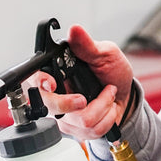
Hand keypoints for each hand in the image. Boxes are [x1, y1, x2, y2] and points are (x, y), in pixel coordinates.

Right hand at [30, 25, 134, 140]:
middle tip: (85, 97)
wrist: (124, 95)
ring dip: (102, 107)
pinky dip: (106, 118)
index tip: (51, 84)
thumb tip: (74, 30)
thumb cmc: (112, 72)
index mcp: (56, 73)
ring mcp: (64, 115)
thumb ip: (87, 45)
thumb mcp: (104, 53)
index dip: (40, 84)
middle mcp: (56, 95)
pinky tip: (107, 109)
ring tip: (108, 95)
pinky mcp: (76, 129)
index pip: (35, 80)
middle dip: (72, 103)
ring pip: (79, 120)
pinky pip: (90, 131)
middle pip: (51, 107)